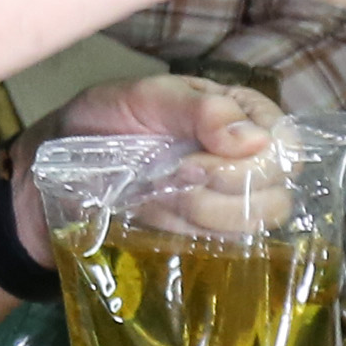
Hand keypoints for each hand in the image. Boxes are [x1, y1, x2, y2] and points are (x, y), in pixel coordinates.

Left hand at [25, 74, 288, 248]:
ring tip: (156, 194)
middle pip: (277, 194)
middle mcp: (247, 156)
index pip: (287, 146)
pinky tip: (153, 214)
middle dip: (220, 194)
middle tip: (171, 178)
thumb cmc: (102, 120)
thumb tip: (255, 138)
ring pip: (252, 226)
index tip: (192, 161)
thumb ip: (197, 109)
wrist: (57, 169)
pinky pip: (222, 248)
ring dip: (199, 215)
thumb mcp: (141, 98)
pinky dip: (183, 233)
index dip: (250, 163)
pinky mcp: (207, 233)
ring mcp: (230, 199)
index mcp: (242, 111)